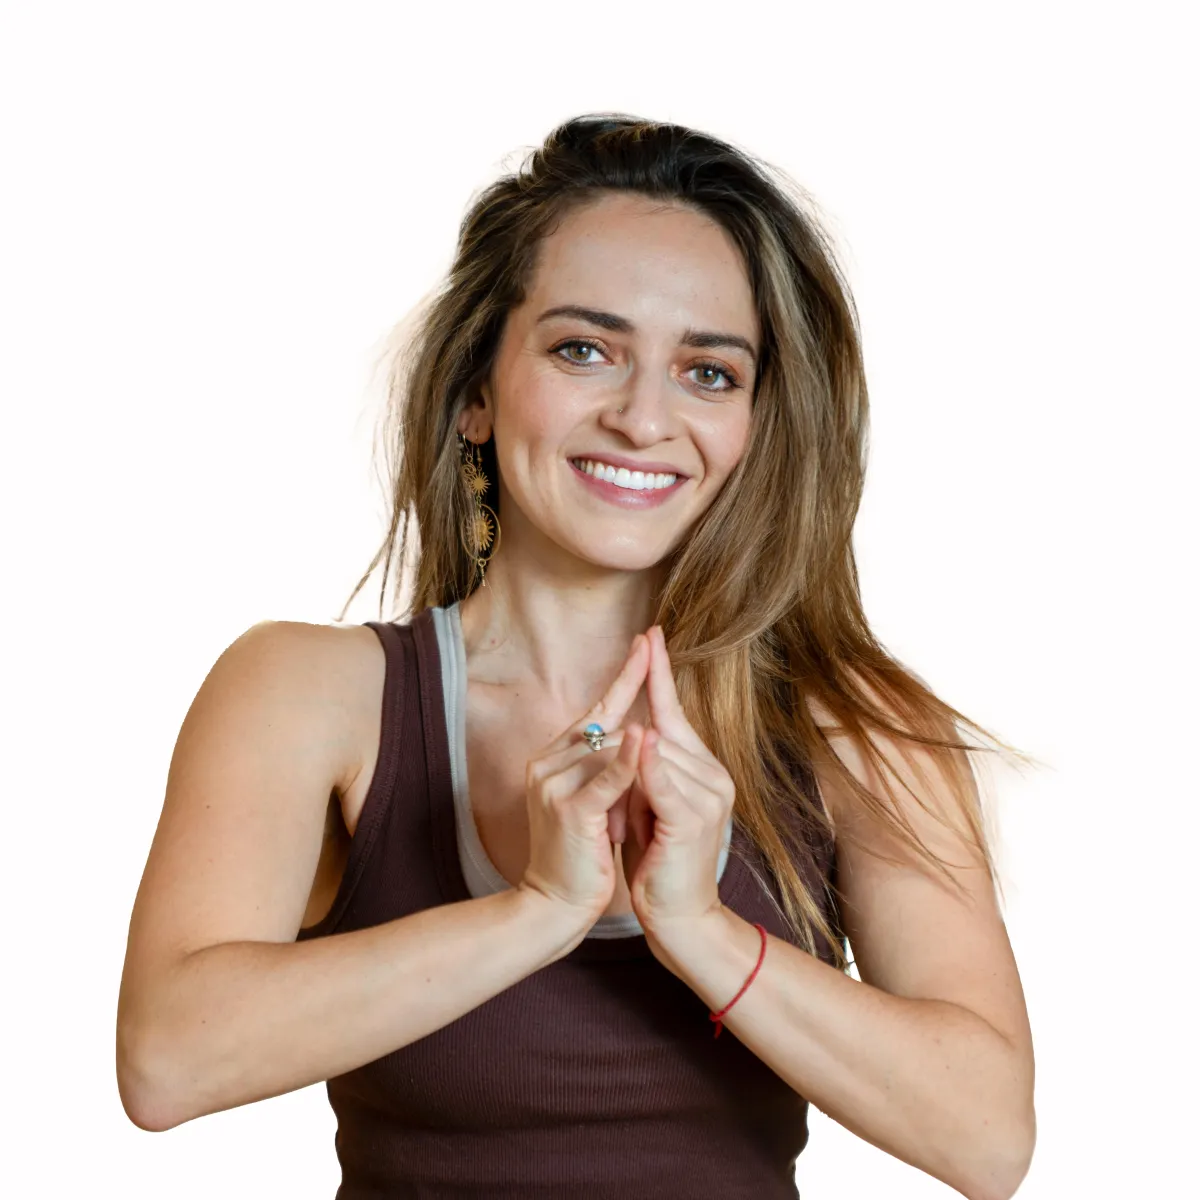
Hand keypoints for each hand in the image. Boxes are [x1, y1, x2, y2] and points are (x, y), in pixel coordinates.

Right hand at [519, 633, 648, 926]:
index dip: (622, 677)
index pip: (594, 712)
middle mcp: (546, 765)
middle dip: (630, 681)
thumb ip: (606, 767)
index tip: (645, 643)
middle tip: (652, 644)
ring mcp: (554, 785)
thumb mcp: (596, 802)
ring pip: (607, 745)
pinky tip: (648, 739)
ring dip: (640, 747)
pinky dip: (629, 760)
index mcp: (552, 760)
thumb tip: (638, 733)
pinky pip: (606, 779)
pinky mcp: (570, 811)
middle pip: (601, 720)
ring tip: (663, 739)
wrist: (554, 906)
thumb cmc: (581, 855)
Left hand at [620, 625, 735, 941]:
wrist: (678, 916)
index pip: (676, 711)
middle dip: (633, 722)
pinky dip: (648, 761)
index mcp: (705, 769)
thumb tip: (628, 728)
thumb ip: (644, 765)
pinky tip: (638, 738)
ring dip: (627, 761)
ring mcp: (708, 797)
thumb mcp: (648, 802)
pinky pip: (665, 782)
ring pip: (659, 752)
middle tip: (630, 687)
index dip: (659, 672)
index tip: (649, 634)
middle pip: (663, 728)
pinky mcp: (693, 820)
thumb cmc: (657, 859)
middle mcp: (714, 776)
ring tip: (611, 789)